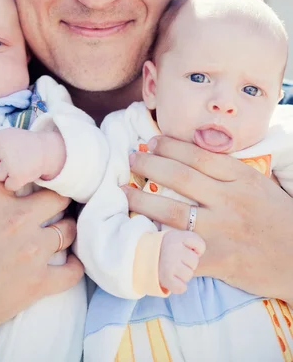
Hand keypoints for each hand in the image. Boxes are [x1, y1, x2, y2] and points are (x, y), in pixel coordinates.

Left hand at [0, 128, 65, 190]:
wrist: (48, 150)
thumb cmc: (27, 144)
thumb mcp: (10, 134)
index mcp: (0, 137)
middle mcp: (4, 149)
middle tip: (11, 160)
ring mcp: (10, 163)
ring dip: (6, 174)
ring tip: (18, 167)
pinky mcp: (18, 176)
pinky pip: (8, 186)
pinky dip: (15, 183)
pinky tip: (23, 175)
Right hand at [0, 173, 82, 360]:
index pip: (21, 171)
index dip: (24, 173)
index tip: (26, 178)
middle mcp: (17, 218)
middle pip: (57, 195)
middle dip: (57, 195)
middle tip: (54, 201)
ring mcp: (31, 250)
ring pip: (68, 228)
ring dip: (65, 228)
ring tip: (60, 229)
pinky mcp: (38, 282)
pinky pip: (72, 271)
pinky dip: (75, 266)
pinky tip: (71, 262)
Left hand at [125, 135, 292, 303]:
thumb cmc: (278, 219)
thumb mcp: (258, 185)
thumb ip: (227, 171)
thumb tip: (187, 155)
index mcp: (242, 178)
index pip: (198, 155)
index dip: (169, 146)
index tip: (151, 141)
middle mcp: (230, 200)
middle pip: (179, 177)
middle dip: (149, 164)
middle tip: (131, 159)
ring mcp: (222, 230)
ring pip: (171, 210)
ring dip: (141, 200)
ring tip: (124, 191)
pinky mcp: (218, 259)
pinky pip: (179, 249)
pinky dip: (157, 243)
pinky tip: (137, 235)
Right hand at [158, 230, 204, 293]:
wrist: (141, 256)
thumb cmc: (164, 248)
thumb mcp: (175, 237)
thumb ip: (189, 241)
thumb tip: (200, 254)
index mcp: (177, 236)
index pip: (200, 245)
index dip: (196, 250)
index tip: (186, 249)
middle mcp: (173, 249)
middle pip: (195, 261)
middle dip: (188, 263)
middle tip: (176, 260)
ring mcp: (169, 264)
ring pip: (189, 275)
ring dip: (183, 275)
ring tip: (172, 269)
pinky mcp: (166, 278)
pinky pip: (182, 288)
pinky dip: (178, 286)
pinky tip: (171, 279)